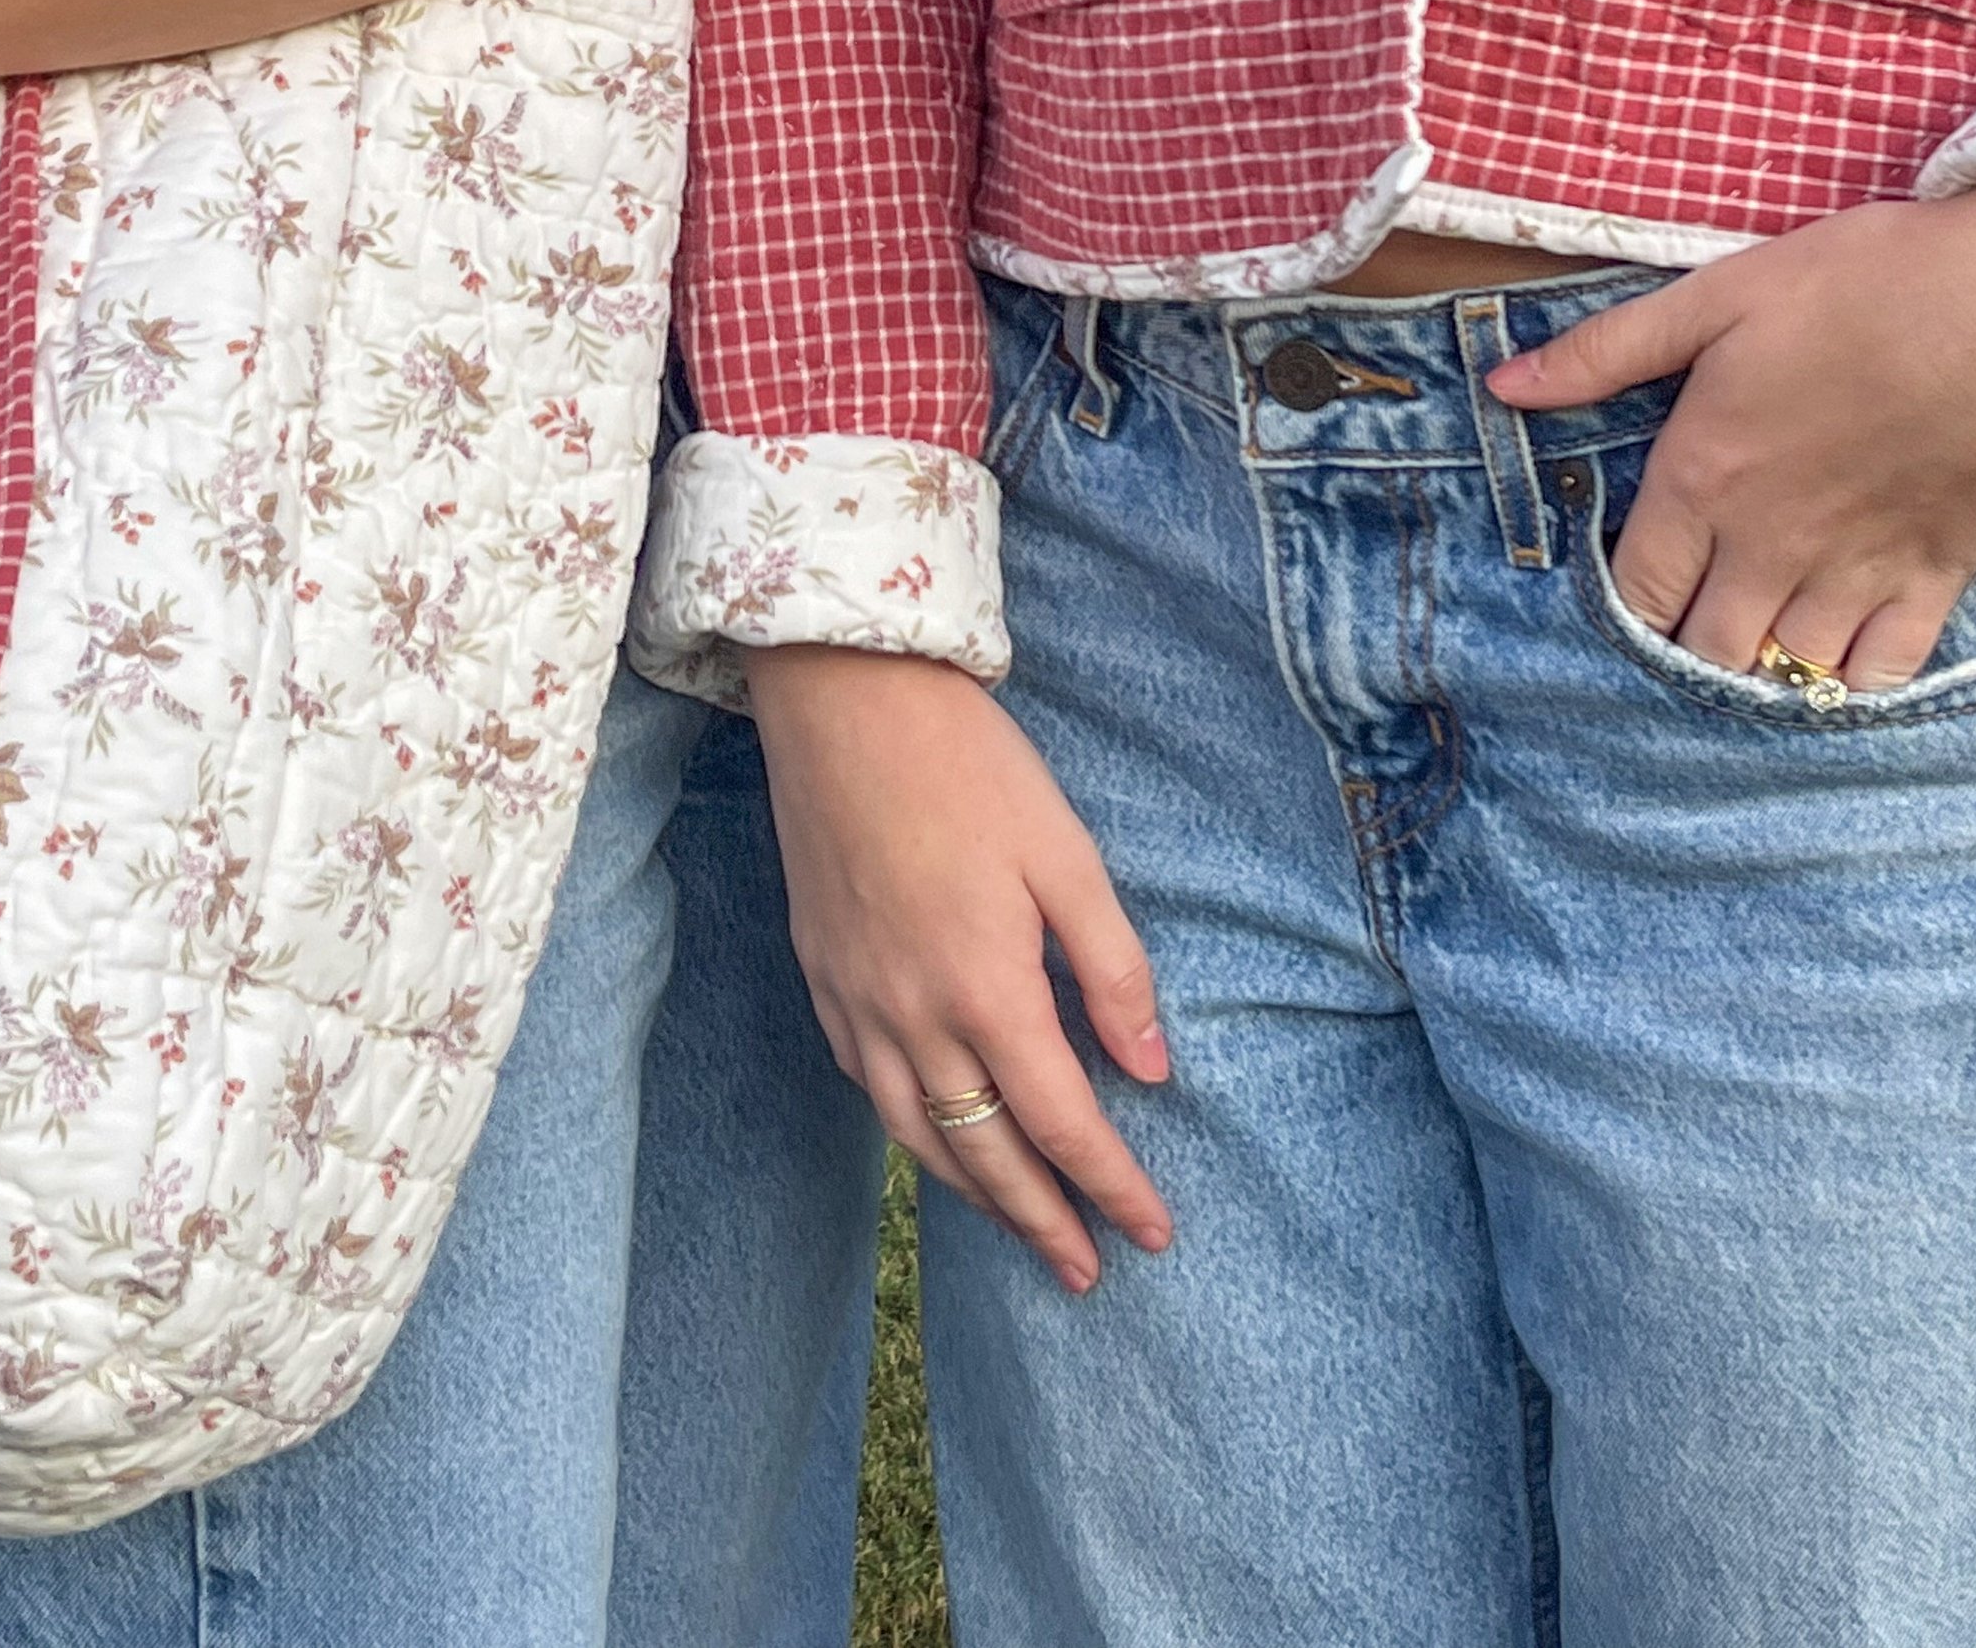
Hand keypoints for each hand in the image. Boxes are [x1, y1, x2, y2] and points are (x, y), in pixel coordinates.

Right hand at [745, 645, 1173, 1291]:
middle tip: (1087, 1271)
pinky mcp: (822, 976)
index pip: (1064, 1124)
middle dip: (1043, 1222)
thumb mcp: (1067, 857)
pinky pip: (869, 1088)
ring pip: (918, 1136)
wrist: (846, 704)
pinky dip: (913, 1134)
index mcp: (986, 989)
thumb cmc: (971, 770)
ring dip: (975, 1196)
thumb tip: (1151, 1072)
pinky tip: (937, 1138)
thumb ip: (1112, 971)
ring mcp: (856, 1003)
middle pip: (986, 1155)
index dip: (1112, 1187)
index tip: (1154, 1233)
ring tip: (1021, 1227)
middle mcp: (913, 1018)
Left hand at [1490, 188, 1975, 689]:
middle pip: (1705, 647)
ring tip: (1750, 646)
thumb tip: (1506, 384)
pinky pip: (1880, 672)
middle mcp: (1771, 545)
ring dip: (1761, 669)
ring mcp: (1856, 571)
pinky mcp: (1933, 578)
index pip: (1635, 590)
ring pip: (1787, 671)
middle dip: (1683, 648)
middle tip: (1683, 624)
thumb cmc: (1865, 286)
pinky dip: (1851, 682)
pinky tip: (1834, 658)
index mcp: (1705, 477)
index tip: (1623, 591)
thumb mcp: (1719, 295)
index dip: (1620, 605)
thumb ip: (1607, 351)